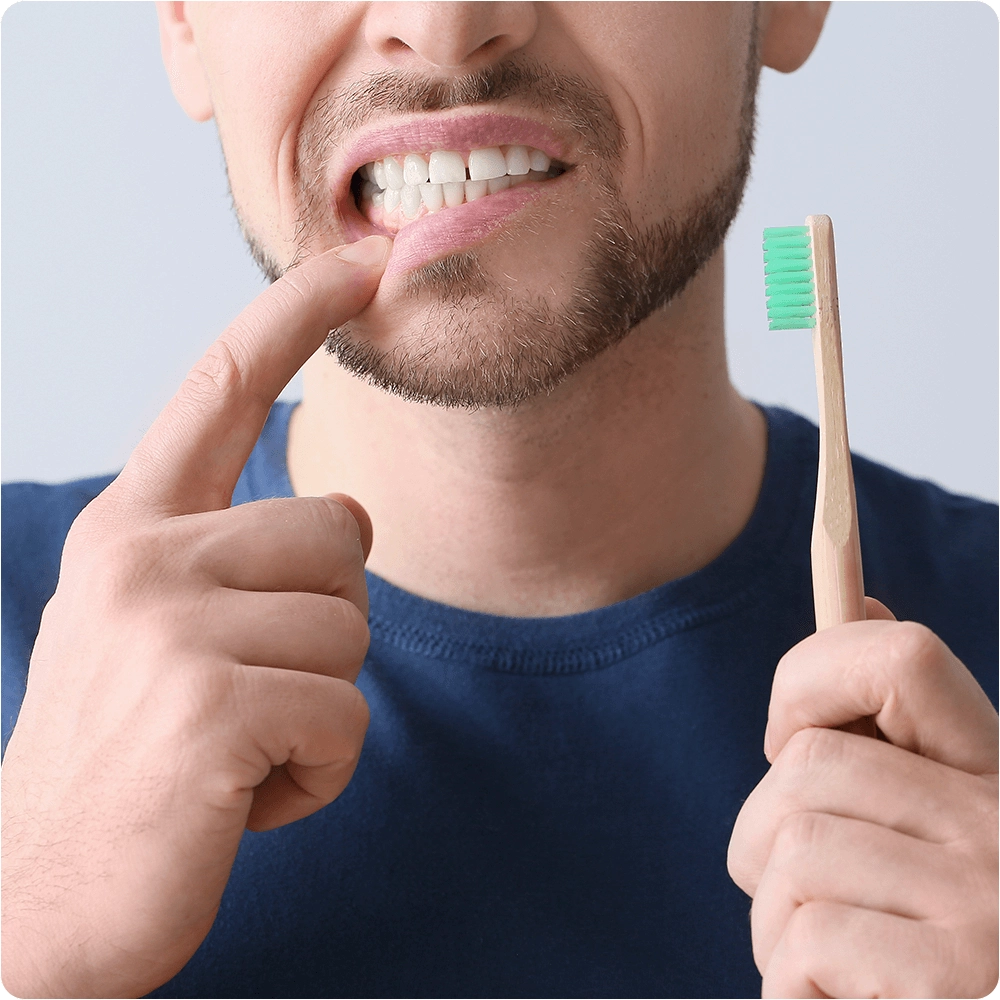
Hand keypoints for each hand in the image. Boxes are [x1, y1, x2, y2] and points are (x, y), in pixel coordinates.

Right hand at [1, 236, 391, 998]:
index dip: (299, 313)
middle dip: (324, 620)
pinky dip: (320, 771)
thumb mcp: (155, 631)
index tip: (368, 260)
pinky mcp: (209, 708)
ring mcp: (170, 629)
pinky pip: (345, 715)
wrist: (43, 902)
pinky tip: (244, 795)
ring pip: (351, 628)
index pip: (223, 384)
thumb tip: (340, 519)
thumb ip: (229, 558)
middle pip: (340, 531)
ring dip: (319, 704)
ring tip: (235, 747)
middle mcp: (141, 557)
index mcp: (131, 528)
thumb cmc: (127, 757)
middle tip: (244, 690)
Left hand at [728, 598, 997, 998]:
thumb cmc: (928, 935)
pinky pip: (808, 941)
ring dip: (770, 922)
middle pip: (806, 765)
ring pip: (792, 851)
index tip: (782, 735)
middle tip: (790, 895)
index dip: (808, 674)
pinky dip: (788, 985)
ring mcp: (990, 904)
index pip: (903, 657)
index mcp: (994, 776)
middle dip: (758, 837)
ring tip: (820, 966)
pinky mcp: (961, 978)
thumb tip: (862, 598)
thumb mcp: (925, 824)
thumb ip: (889, 734)